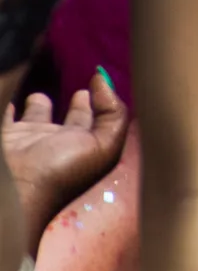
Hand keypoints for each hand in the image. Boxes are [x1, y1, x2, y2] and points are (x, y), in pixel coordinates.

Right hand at [4, 71, 124, 231]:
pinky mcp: (6, 135)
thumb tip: (103, 81)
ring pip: (36, 116)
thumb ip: (113, 114)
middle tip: (82, 91)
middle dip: (78, 104)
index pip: (94, 120)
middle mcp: (56, 141)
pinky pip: (7, 114)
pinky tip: (13, 98)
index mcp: (81, 145)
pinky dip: (10, 104)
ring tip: (41, 95)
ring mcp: (29, 139)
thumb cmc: (61, 170)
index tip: (98, 81)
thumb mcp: (103, 146)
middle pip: (69, 119)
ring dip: (39, 104)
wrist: (13, 189)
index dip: (101, 102)